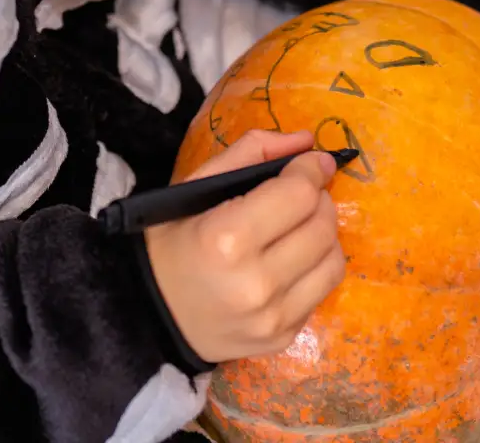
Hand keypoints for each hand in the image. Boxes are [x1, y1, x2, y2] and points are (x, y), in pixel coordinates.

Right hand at [146, 130, 344, 362]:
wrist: (145, 315)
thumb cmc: (169, 243)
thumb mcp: (195, 188)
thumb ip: (250, 153)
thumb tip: (307, 141)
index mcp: (227, 238)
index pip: (299, 194)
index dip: (309, 170)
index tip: (308, 162)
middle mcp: (256, 282)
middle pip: (323, 226)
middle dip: (319, 200)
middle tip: (301, 194)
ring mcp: (273, 317)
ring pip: (333, 260)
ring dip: (324, 234)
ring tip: (299, 226)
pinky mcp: (283, 338)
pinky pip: (323, 291)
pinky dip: (315, 268)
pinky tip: (290, 261)